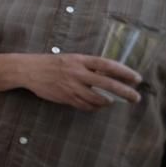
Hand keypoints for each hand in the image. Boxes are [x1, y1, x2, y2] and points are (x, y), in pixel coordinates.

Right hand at [24, 53, 140, 110]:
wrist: (28, 70)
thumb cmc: (50, 63)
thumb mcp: (70, 59)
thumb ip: (87, 66)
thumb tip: (106, 75)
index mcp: (80, 60)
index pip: (107, 65)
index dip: (124, 72)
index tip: (137, 78)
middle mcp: (77, 72)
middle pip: (107, 83)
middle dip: (124, 92)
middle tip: (136, 98)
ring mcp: (71, 86)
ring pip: (97, 98)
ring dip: (108, 102)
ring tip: (113, 102)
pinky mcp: (65, 97)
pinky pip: (85, 105)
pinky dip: (94, 107)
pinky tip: (97, 105)